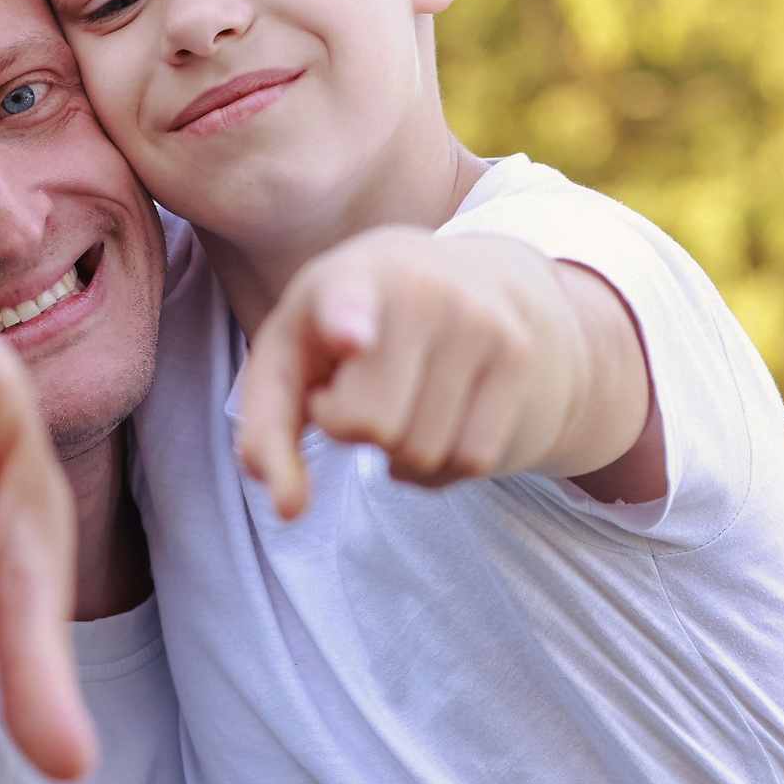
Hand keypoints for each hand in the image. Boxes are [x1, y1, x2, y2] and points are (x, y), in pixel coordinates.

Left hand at [235, 228, 650, 518]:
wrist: (468, 279)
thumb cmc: (347, 327)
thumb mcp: (293, 355)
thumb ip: (266, 431)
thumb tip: (288, 508)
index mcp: (348, 276)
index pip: (344, 300)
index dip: (346, 321)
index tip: (352, 338)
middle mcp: (420, 289)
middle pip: (372, 426)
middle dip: (354, 430)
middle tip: (360, 386)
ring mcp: (478, 320)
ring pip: (422, 451)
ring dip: (399, 449)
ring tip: (402, 392)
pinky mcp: (516, 356)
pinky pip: (471, 460)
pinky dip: (441, 462)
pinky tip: (437, 414)